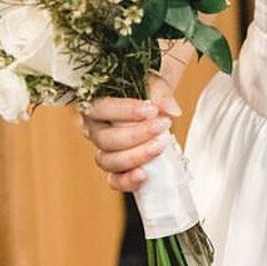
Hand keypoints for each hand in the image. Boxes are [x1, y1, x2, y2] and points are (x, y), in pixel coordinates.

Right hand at [79, 70, 181, 193]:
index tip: (152, 110)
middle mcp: (94, 130)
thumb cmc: (144, 94)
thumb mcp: (152, 84)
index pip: (101, 109)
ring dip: (136, 156)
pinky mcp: (116, 170)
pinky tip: (143, 175)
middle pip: (105, 139)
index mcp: (95, 106)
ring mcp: (103, 151)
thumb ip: (160, 93)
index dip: (125, 111)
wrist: (151, 109)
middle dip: (136, 134)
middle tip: (162, 126)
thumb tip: (172, 110)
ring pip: (108, 161)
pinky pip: (114, 181)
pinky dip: (127, 181)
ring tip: (159, 146)